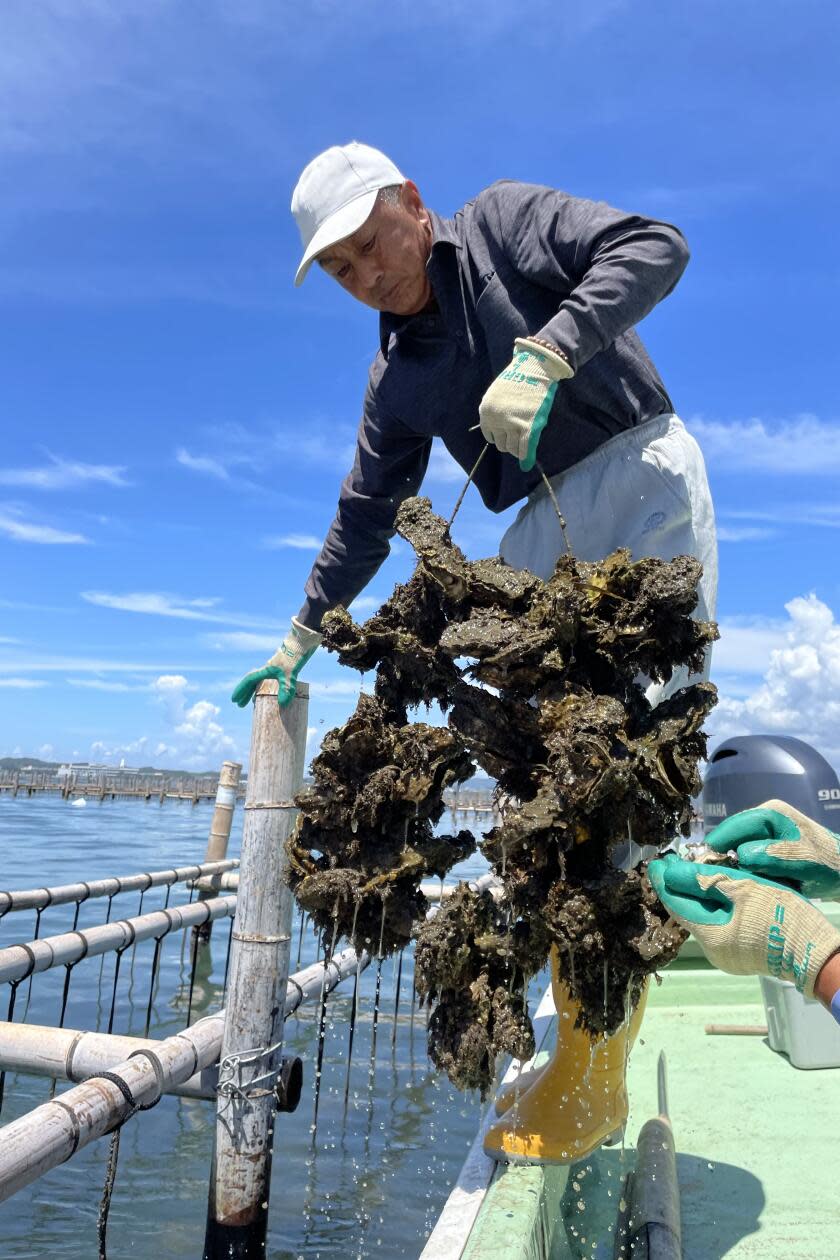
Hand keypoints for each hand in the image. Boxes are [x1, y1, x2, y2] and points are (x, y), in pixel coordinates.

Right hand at [231, 617, 321, 709]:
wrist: (302, 644)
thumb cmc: (294, 657)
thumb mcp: (290, 674)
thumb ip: (286, 688)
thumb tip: (282, 704)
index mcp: (266, 670)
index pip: (249, 681)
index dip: (241, 690)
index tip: (234, 700)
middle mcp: (268, 669)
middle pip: (252, 682)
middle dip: (245, 693)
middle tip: (240, 705)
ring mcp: (275, 669)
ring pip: (260, 681)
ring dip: (255, 691)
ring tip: (254, 702)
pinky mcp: (283, 669)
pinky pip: (270, 681)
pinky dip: (268, 688)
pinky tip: (273, 694)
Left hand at [478, 337, 573, 471]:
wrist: (534, 367)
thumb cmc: (517, 379)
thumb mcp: (497, 395)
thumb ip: (496, 414)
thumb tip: (501, 434)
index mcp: (486, 413)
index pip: (490, 436)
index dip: (500, 437)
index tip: (508, 436)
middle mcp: (496, 421)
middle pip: (501, 445)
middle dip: (510, 443)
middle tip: (520, 438)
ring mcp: (512, 425)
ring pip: (513, 449)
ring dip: (518, 449)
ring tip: (525, 443)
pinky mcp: (528, 427)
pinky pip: (526, 449)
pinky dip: (527, 458)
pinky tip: (527, 463)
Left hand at [648, 856, 839, 997]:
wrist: (817, 951)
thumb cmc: (780, 916)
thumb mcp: (742, 889)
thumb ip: (704, 880)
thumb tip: (671, 872)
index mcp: (710, 937)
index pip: (677, 904)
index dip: (666, 880)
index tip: (658, 861)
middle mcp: (714, 951)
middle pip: (690, 912)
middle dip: (682, 886)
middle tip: (677, 862)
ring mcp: (729, 956)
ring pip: (705, 919)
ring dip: (700, 896)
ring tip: (697, 871)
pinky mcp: (743, 954)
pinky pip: (721, 925)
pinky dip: (716, 907)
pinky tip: (720, 890)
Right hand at [705, 800, 839, 898]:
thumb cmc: (826, 863)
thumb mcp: (802, 861)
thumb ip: (773, 856)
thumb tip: (740, 856)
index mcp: (770, 814)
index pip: (735, 825)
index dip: (718, 843)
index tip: (703, 863)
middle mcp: (763, 820)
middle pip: (732, 837)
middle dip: (722, 856)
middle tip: (713, 877)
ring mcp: (764, 834)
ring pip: (736, 849)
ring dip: (732, 865)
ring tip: (726, 882)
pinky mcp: (765, 849)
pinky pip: (746, 859)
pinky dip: (743, 870)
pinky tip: (742, 883)